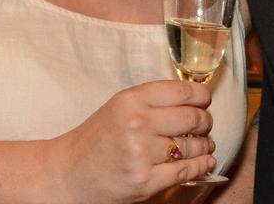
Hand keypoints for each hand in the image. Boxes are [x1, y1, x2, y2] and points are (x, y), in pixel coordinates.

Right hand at [53, 80, 217, 203]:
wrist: (68, 174)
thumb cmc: (96, 139)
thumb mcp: (120, 106)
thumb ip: (153, 100)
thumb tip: (194, 99)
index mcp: (131, 99)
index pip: (183, 91)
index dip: (201, 97)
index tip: (204, 101)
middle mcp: (137, 124)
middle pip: (192, 117)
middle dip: (205, 121)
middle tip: (204, 124)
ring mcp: (141, 154)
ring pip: (192, 146)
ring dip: (205, 145)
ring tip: (205, 144)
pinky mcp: (144, 182)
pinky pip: (185, 171)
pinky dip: (201, 166)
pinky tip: (206, 161)